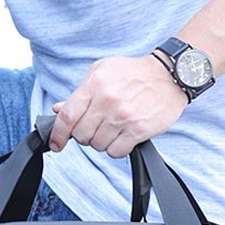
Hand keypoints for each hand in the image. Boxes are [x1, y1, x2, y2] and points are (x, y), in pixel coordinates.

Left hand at [49, 54, 187, 157]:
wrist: (169, 75)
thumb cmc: (133, 73)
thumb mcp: (101, 72)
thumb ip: (79, 93)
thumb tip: (57, 109)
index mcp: (94, 85)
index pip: (67, 116)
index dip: (57, 134)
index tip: (55, 144)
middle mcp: (107, 100)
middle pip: (81, 135)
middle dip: (84, 136)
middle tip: (95, 128)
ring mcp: (123, 116)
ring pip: (97, 145)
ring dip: (101, 142)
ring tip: (112, 129)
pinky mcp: (139, 130)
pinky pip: (116, 152)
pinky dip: (116, 148)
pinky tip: (123, 137)